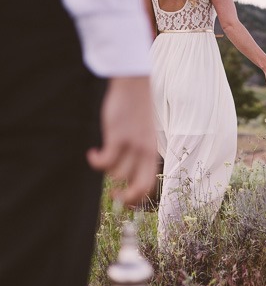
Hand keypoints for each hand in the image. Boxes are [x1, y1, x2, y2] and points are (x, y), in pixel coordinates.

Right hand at [87, 76, 157, 205]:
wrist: (134, 86)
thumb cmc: (135, 112)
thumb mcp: (143, 136)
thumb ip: (138, 155)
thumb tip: (125, 177)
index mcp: (152, 154)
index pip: (148, 186)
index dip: (135, 199)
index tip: (122, 198)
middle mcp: (145, 153)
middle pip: (138, 188)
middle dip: (124, 197)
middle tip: (112, 193)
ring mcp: (132, 145)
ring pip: (117, 174)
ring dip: (106, 170)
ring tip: (101, 156)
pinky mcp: (118, 136)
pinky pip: (106, 161)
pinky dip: (96, 161)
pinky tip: (93, 153)